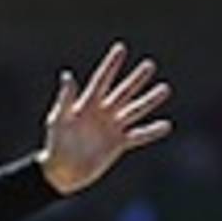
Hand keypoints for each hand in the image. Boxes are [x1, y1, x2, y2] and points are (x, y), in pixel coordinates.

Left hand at [38, 41, 171, 194]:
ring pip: (134, 110)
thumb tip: (67, 75)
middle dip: (135, 80)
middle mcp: (103, 113)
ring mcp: (112, 127)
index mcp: (87, 105)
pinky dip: (151, 132)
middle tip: (149, 65)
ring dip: (149, 101)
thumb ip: (65, 98)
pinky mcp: (118, 144)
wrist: (61, 171)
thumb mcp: (58, 120)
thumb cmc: (55, 144)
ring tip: (164, 89)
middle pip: (123, 93)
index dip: (110, 65)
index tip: (120, 48)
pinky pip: (138, 136)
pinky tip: (166, 125)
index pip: (101, 81)